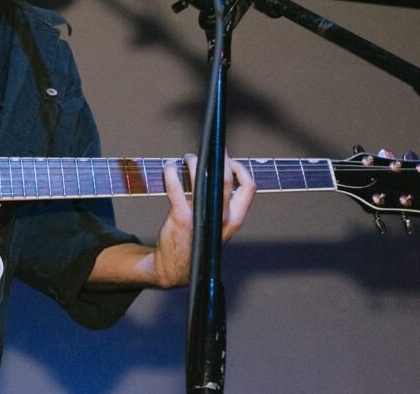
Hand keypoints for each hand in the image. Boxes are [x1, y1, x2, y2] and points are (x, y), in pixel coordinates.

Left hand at [152, 151, 255, 286]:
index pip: (249, 186)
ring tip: (187, 158)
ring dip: (194, 161)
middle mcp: (223, 218)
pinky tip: (169, 168)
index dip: (240, 168)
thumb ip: (225, 204)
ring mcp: (203, 217)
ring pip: (202, 177)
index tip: (227, 160)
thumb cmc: (199, 241)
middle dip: (217, 157)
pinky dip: (171, 172)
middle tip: (206, 151)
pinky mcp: (181, 218)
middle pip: (226, 177)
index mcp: (236, 219)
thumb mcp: (220, 226)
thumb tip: (220, 172)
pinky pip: (176, 187)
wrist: (176, 268)